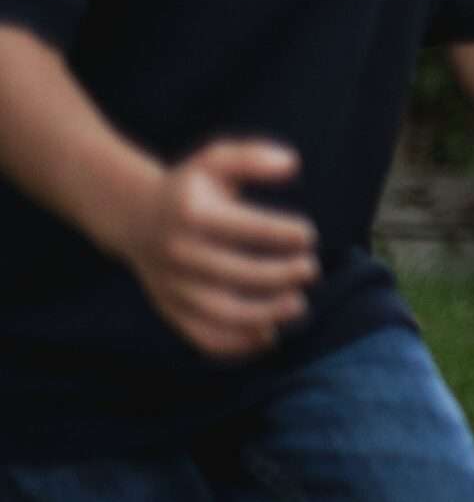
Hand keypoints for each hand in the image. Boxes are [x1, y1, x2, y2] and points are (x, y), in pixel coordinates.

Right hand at [115, 139, 319, 361]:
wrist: (134, 216)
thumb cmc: (190, 187)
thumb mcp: (215, 160)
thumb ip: (253, 157)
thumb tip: (292, 164)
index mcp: (192, 214)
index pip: (242, 228)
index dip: (279, 233)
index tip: (309, 235)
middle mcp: (178, 253)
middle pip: (234, 273)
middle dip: (278, 275)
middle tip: (311, 269)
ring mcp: (172, 285)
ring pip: (218, 311)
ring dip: (262, 314)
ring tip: (298, 305)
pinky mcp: (170, 309)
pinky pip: (201, 335)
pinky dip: (235, 344)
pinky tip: (268, 337)